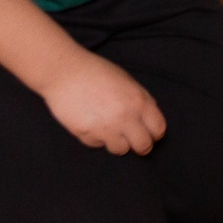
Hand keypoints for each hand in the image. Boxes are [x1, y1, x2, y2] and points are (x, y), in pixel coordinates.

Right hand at [42, 48, 165, 154]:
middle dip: (141, 145)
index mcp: (138, 101)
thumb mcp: (127, 81)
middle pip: (143, 146)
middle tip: (133, 141)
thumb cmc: (97, 72)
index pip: (158, 129)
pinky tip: (91, 122)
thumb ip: (141, 100)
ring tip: (108, 128)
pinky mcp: (87, 135)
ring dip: (117, 142)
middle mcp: (125, 117)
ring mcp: (106, 128)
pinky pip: (98, 145)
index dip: (155, 133)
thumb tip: (150, 119)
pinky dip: (96, 137)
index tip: (149, 133)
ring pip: (121, 150)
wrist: (65, 72)